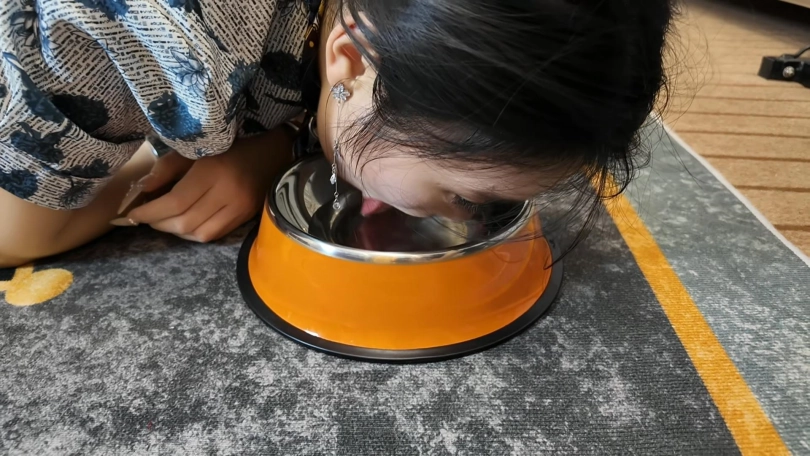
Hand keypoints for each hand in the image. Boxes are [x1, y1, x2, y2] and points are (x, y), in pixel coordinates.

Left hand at [125, 130, 292, 241]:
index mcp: (213, 172)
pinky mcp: (246, 217)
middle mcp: (228, 194)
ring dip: (176, 232)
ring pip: (199, 234)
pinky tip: (185, 224)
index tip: (132, 214)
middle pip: (185, 222)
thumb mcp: (196, 148)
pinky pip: (214, 234)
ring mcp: (240, 208)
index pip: (175, 202)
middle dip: (159, 224)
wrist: (273, 149)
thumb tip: (143, 191)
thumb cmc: (231, 144)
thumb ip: (168, 169)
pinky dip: (194, 233)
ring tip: (164, 221)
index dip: (150, 212)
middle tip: (146, 218)